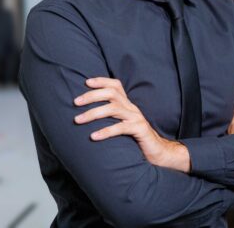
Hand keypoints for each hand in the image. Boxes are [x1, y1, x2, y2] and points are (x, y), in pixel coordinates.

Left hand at [73, 77, 189, 172]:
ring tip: (78, 120)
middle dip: (92, 95)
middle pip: (112, 93)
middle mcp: (132, 108)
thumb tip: (88, 115)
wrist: (158, 152)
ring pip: (114, 108)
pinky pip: (121, 128)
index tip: (86, 82)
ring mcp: (136, 118)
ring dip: (93, 113)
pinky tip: (93, 137)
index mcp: (127, 105)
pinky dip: (106, 131)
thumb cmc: (136, 139)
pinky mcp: (139, 130)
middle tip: (75, 102)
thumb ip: (111, 118)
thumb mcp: (123, 124)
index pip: (116, 86)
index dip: (102, 81)